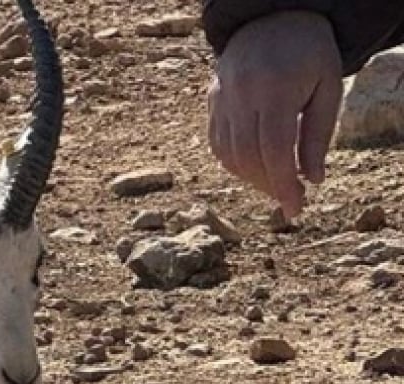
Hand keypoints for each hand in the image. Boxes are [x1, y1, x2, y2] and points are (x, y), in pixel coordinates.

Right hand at [207, 11, 342, 218]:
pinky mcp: (212, 101)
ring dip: (251, 177)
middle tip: (289, 199)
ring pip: (228, 155)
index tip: (296, 208)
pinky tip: (254, 166)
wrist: (272, 19)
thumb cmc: (309, 54)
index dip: (283, 184)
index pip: (274, 151)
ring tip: (274, 183)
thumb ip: (317, 135)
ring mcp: (221, 98)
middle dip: (268, 185)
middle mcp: (240, 95)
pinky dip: (235, 162)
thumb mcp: (327, 88)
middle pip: (247, 158)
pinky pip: (217, 143)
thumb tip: (311, 179)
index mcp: (274, 89)